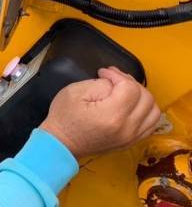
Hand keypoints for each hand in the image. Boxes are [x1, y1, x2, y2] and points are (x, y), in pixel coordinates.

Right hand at [39, 66, 159, 158]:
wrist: (62, 143)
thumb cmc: (64, 116)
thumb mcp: (74, 92)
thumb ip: (99, 84)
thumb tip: (114, 84)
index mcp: (112, 115)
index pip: (130, 88)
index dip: (117, 75)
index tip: (102, 73)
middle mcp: (128, 128)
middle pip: (146, 98)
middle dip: (130, 82)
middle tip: (113, 79)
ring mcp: (132, 137)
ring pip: (154, 111)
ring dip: (142, 96)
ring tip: (124, 90)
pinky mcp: (132, 141)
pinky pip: (151, 123)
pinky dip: (145, 110)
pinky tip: (131, 105)